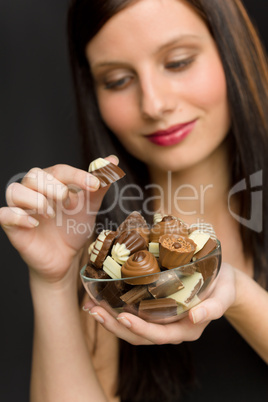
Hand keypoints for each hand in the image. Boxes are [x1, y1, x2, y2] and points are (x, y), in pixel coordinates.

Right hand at [0, 155, 117, 283]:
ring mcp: (21, 207)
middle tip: (69, 201)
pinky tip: (34, 223)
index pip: (60, 170)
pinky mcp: (12, 225)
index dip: (77, 175)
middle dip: (53, 186)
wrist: (66, 256)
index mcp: (51, 181)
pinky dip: (18, 216)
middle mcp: (33, 190)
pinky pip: (5, 214)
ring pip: (15, 190)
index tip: (95, 184)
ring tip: (51, 214)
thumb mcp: (90, 206)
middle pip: (34, 176)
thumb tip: (112, 160)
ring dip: (36, 200)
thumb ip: (99, 184)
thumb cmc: (74, 226)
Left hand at [83, 262, 235, 344]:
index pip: (158, 335)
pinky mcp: (156, 308)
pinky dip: (116, 308)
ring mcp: (162, 320)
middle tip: (94, 310)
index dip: (139, 328)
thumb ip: (214, 308)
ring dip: (110, 318)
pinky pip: (134, 314)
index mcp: (186, 329)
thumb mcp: (224, 294)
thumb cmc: (223, 286)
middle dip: (114, 325)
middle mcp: (171, 328)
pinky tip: (102, 298)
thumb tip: (195, 318)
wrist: (223, 281)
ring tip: (90, 305)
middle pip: (139, 335)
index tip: (122, 316)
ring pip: (132, 327)